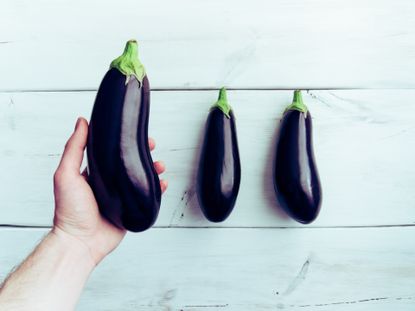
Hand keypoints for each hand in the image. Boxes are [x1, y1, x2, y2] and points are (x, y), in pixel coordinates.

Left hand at [52, 117, 166, 264]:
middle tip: (151, 145)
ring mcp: (120, 197)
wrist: (80, 242)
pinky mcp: (130, 210)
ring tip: (159, 165)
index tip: (134, 133)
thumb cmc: (69, 211)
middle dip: (142, 153)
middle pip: (130, 164)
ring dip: (153, 170)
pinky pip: (147, 198)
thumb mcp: (66, 174)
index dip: (124, 141)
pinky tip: (162, 184)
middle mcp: (108, 184)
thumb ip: (74, 148)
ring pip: (141, 179)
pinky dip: (157, 190)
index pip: (111, 152)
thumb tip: (81, 122)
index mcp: (93, 173)